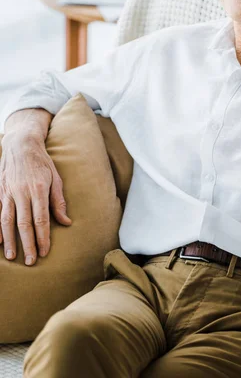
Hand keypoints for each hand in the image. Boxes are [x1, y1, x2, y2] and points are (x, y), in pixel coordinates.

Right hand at [0, 134, 71, 264]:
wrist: (21, 144)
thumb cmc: (41, 162)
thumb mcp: (55, 178)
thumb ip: (59, 201)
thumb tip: (66, 222)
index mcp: (39, 189)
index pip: (41, 219)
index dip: (43, 237)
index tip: (45, 252)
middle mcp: (22, 192)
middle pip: (24, 223)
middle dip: (28, 244)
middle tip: (31, 262)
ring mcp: (8, 192)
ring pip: (7, 221)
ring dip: (11, 240)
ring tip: (13, 256)